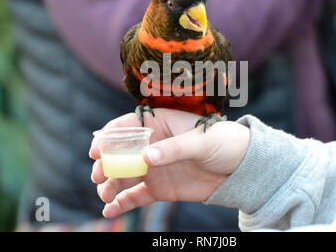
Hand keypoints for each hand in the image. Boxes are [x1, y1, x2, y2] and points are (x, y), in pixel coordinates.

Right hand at [89, 108, 249, 217]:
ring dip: (110, 185)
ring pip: (124, 176)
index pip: (127, 126)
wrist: (240, 168)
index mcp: (159, 124)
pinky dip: (122, 203)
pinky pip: (136, 196)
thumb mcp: (201, 141)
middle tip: (98, 175)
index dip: (108, 137)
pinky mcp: (159, 188)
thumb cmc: (223, 142)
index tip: (95, 150)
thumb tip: (146, 159)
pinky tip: (110, 211)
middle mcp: (152, 145)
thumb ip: (174, 149)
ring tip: (104, 195)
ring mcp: (154, 168)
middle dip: (106, 164)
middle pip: (120, 153)